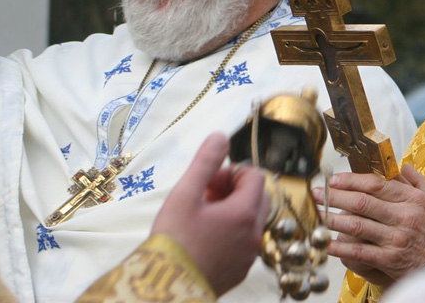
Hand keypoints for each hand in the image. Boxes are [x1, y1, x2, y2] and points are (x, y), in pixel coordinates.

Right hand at [152, 133, 269, 296]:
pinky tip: (204, 237)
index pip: (255, 176)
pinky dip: (230, 232)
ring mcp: (248, 256)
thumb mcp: (185, 194)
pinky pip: (244, 243)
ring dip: (232, 211)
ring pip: (251, 221)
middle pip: (257, 198)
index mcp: (245, 213)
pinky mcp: (239, 271)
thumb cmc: (174, 241)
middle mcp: (254, 235)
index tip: (209, 181)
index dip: (232, 172)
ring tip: (201, 216)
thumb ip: (206, 162)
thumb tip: (220, 136)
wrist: (167, 287)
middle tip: (205, 195)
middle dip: (234, 190)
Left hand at [313, 164, 424, 286]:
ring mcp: (397, 238)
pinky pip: (361, 251)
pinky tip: (328, 243)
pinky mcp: (392, 260)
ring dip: (333, 219)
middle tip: (317, 193)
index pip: (376, 184)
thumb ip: (417, 181)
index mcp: (412, 199)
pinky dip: (342, 247)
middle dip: (335, 196)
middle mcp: (403, 216)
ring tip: (317, 214)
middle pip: (362, 202)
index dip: (351, 180)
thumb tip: (401, 166)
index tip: (334, 179)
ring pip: (358, 225)